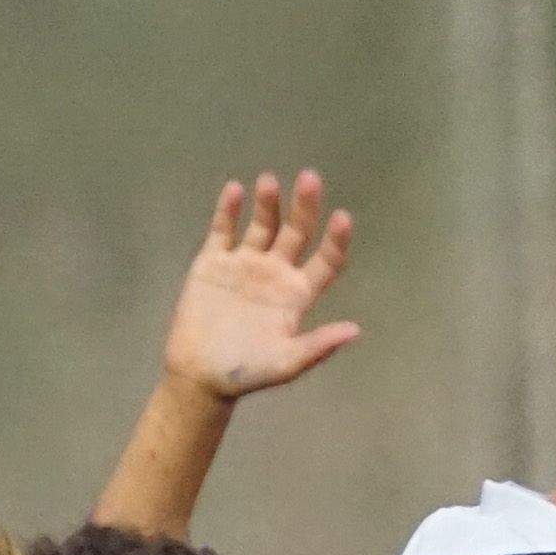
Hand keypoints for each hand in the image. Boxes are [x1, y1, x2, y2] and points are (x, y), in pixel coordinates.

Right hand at [161, 171, 359, 401]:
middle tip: (309, 178)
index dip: (335, 240)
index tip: (342, 218)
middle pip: (296, 232)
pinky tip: (235, 190)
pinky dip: (228, 210)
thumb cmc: (247, 373)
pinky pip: (223, 230)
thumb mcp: (286, 364)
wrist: (200, 376)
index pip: (325, 261)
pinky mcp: (214, 262)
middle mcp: (276, 273)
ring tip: (269, 182)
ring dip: (267, 203)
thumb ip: (318, 346)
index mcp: (297, 295)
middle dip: (304, 207)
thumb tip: (355, 331)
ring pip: (262, 225)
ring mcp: (244, 264)